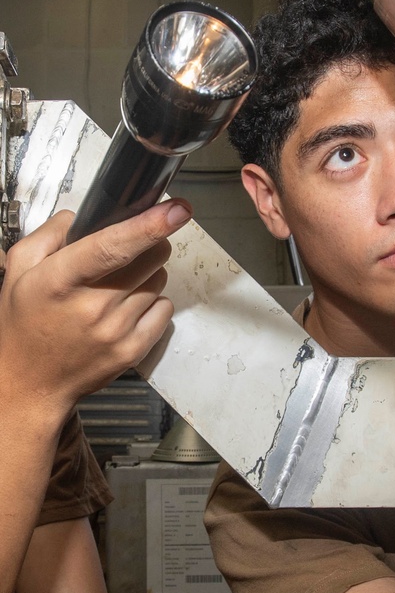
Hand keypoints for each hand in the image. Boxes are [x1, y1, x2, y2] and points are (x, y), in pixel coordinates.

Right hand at [0, 199, 190, 420]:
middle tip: (129, 252)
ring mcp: (116, 332)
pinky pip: (164, 310)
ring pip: (159, 281)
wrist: (30, 382)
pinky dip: (152, 303)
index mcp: (60, 281)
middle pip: (150, 258)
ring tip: (117, 286)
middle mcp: (92, 307)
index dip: (149, 225)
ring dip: (147, 275)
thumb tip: (79, 217)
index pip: (112, 247)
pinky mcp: (133, 350)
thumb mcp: (18, 271)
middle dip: (148, 245)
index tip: (176, 210)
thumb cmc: (24, 324)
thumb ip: (48, 236)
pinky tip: (127, 309)